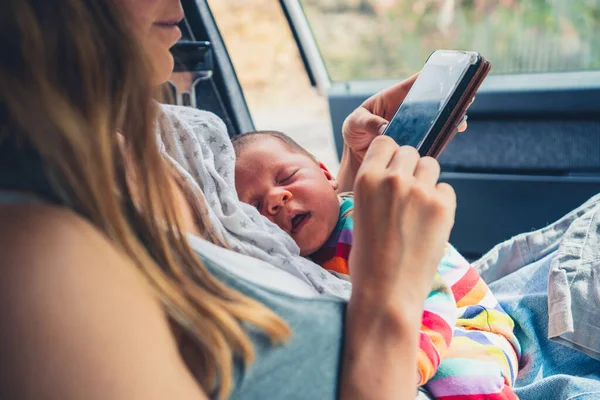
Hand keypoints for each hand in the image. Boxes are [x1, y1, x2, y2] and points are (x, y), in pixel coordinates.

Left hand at [341, 74, 466, 161]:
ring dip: (449, 117)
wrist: (357, 154)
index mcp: (393, 98)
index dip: (430, 76)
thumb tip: (384, 128)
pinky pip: (433, 137)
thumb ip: (367, 123)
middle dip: (448, 97)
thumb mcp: (355, 123)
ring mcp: (414, 126)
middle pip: (431, 100)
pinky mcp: (417, 142)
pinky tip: (452, 133)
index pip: (413, 84)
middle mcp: (407, 111)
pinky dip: (443, 136)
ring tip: (460, 118)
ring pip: (436, 118)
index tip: (446, 73)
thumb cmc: (354, 131)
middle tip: (464, 95)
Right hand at [349, 136, 455, 314]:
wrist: (387, 292)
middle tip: (406, 195)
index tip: (392, 171)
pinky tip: (429, 223)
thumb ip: (377, 186)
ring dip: (426, 181)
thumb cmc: (368, 258)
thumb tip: (398, 170)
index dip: (390, 156)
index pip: (386, 142)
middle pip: (410, 151)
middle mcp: (394, 179)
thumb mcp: (359, 212)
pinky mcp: (444, 207)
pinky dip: (440, 201)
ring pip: (430, 165)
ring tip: (418, 209)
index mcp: (366, 178)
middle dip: (409, 168)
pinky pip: (447, 189)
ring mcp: (421, 192)